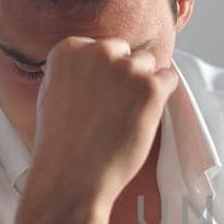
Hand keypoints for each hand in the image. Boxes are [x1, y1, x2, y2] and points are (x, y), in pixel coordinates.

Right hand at [29, 36, 178, 208]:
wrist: (72, 175)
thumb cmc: (62, 142)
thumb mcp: (54, 92)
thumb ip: (76, 70)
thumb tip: (97, 58)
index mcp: (70, 49)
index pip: (103, 48)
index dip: (105, 74)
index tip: (98, 96)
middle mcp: (98, 51)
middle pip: (127, 52)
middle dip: (125, 75)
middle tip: (115, 109)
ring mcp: (126, 68)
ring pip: (148, 64)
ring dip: (144, 86)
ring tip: (126, 116)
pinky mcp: (150, 88)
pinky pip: (169, 78)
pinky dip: (162, 96)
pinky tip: (144, 115)